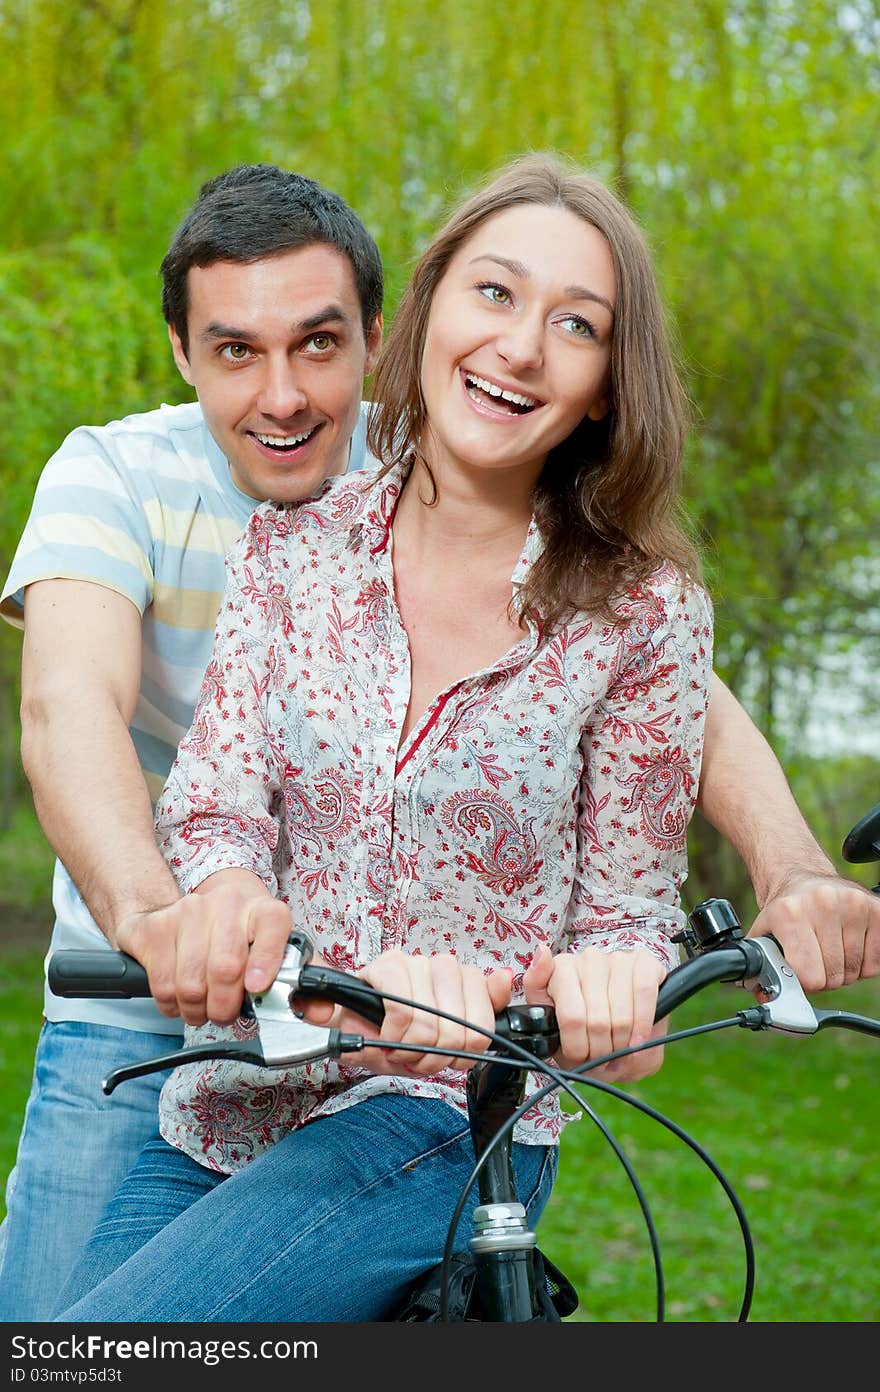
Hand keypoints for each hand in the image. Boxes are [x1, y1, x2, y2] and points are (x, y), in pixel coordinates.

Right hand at [116, 874, 291, 1024]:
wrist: (200, 905)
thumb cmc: (244, 937)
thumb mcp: (279, 951)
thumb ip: (303, 983)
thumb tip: (323, 1013)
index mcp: (264, 910)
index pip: (272, 927)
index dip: (265, 961)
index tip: (257, 988)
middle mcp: (227, 903)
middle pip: (225, 968)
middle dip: (225, 1007)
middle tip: (225, 1013)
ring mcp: (186, 911)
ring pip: (190, 983)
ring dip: (196, 1011)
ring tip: (203, 1007)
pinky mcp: (154, 927)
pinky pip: (161, 984)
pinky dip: (170, 1005)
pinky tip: (179, 998)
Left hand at [296, 950, 513, 1076]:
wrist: (395, 1028)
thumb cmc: (373, 1026)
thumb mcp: (345, 1025)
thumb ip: (323, 1014)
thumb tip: (315, 1008)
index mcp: (391, 967)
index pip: (405, 1010)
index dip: (400, 1041)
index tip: (391, 1050)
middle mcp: (424, 962)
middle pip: (437, 1022)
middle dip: (425, 1053)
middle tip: (413, 1059)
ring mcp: (453, 970)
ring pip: (467, 1023)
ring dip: (451, 1052)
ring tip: (432, 1056)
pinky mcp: (478, 983)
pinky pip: (492, 1005)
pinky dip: (484, 1030)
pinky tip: (464, 1043)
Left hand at [523, 943, 667, 1082]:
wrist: (613, 1045)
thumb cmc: (578, 1031)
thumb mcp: (547, 1020)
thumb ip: (536, 987)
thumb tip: (542, 951)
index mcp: (561, 968)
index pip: (571, 1017)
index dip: (578, 1047)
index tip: (580, 1056)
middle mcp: (590, 959)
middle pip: (597, 1020)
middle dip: (601, 1050)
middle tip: (601, 1058)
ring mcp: (618, 959)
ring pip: (622, 1013)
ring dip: (622, 1043)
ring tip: (618, 1051)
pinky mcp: (645, 964)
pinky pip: (644, 994)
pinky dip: (643, 1024)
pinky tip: (638, 1040)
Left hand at [747, 871, 879, 991]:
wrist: (804, 878)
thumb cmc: (786, 911)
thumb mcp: (763, 934)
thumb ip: (759, 967)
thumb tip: (766, 998)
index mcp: (790, 912)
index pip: (809, 976)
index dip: (804, 983)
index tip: (799, 973)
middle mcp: (823, 903)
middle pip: (833, 976)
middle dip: (823, 977)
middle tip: (814, 960)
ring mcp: (853, 904)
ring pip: (856, 971)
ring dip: (843, 970)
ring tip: (830, 949)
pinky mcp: (876, 909)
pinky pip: (876, 962)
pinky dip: (863, 964)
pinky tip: (849, 945)